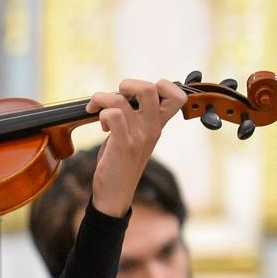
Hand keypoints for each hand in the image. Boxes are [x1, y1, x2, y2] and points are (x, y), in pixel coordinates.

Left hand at [85, 78, 186, 215]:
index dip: (162, 85)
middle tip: (116, 96)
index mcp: (158, 125)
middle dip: (128, 84)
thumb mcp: (136, 137)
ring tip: (98, 111)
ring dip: (103, 99)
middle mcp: (153, 128)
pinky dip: (101, 113)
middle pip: (150, 88)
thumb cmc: (122, 162)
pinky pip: (113, 115)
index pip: (178, 96)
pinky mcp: (123, 145)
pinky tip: (100, 124)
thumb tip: (124, 93)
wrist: (115, 194)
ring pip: (121, 99)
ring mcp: (139, 136)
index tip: (139, 94)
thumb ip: (136, 117)